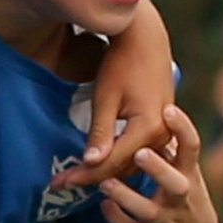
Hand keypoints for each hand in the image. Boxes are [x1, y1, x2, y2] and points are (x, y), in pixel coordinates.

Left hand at [69, 3, 175, 185]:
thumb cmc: (122, 63)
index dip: (83, 175)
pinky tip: (99, 162)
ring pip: (132, 164)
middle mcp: (162, 135)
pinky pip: (139, 153)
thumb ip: (100, 133)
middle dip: (91, 177)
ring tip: (75, 176)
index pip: (111, 163)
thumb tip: (89, 163)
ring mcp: (165, 133)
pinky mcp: (163, 128)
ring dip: (105, 171)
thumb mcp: (106, 98)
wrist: (146, 39)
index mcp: (149, 128)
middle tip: (61, 182)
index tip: (57, 182)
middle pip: (122, 168)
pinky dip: (118, 160)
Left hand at [98, 108, 218, 222]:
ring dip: (127, 197)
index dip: (183, 129)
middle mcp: (183, 197)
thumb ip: (168, 146)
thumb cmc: (183, 191)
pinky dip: (119, 220)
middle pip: (176, 184)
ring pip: (150, 212)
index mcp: (189, 173)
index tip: (168, 108)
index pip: (192, 148)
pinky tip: (104, 205)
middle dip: (158, 170)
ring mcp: (171, 221)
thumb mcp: (182, 168)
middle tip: (139, 152)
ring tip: (106, 183)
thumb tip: (156, 109)